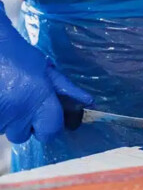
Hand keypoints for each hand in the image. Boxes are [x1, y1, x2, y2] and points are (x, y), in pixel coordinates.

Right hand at [0, 14, 93, 142]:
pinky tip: (0, 99)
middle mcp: (17, 113)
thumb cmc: (17, 54)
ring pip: (6, 130)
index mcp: (38, 99)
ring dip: (8, 120)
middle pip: (24, 135)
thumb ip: (65, 88)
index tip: (48, 120)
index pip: (51, 132)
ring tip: (8, 98)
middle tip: (23, 104)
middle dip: (25, 125)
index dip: (50, 128)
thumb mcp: (46, 69)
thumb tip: (87, 102)